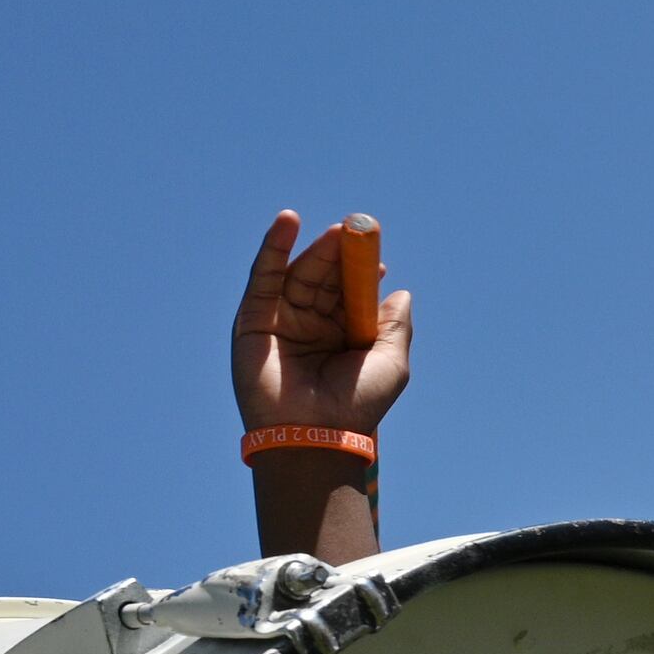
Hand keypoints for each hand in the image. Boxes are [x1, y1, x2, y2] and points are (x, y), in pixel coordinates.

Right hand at [231, 209, 411, 436]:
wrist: (316, 432)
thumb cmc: (357, 403)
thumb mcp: (391, 361)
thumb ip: (395, 325)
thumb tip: (401, 293)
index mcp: (342, 335)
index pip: (350, 292)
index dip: (361, 270)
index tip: (375, 252)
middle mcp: (311, 326)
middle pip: (324, 278)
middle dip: (340, 254)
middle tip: (356, 230)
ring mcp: (281, 321)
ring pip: (298, 274)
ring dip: (316, 248)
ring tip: (337, 230)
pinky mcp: (253, 320)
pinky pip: (263, 277)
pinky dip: (273, 247)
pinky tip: (288, 221)